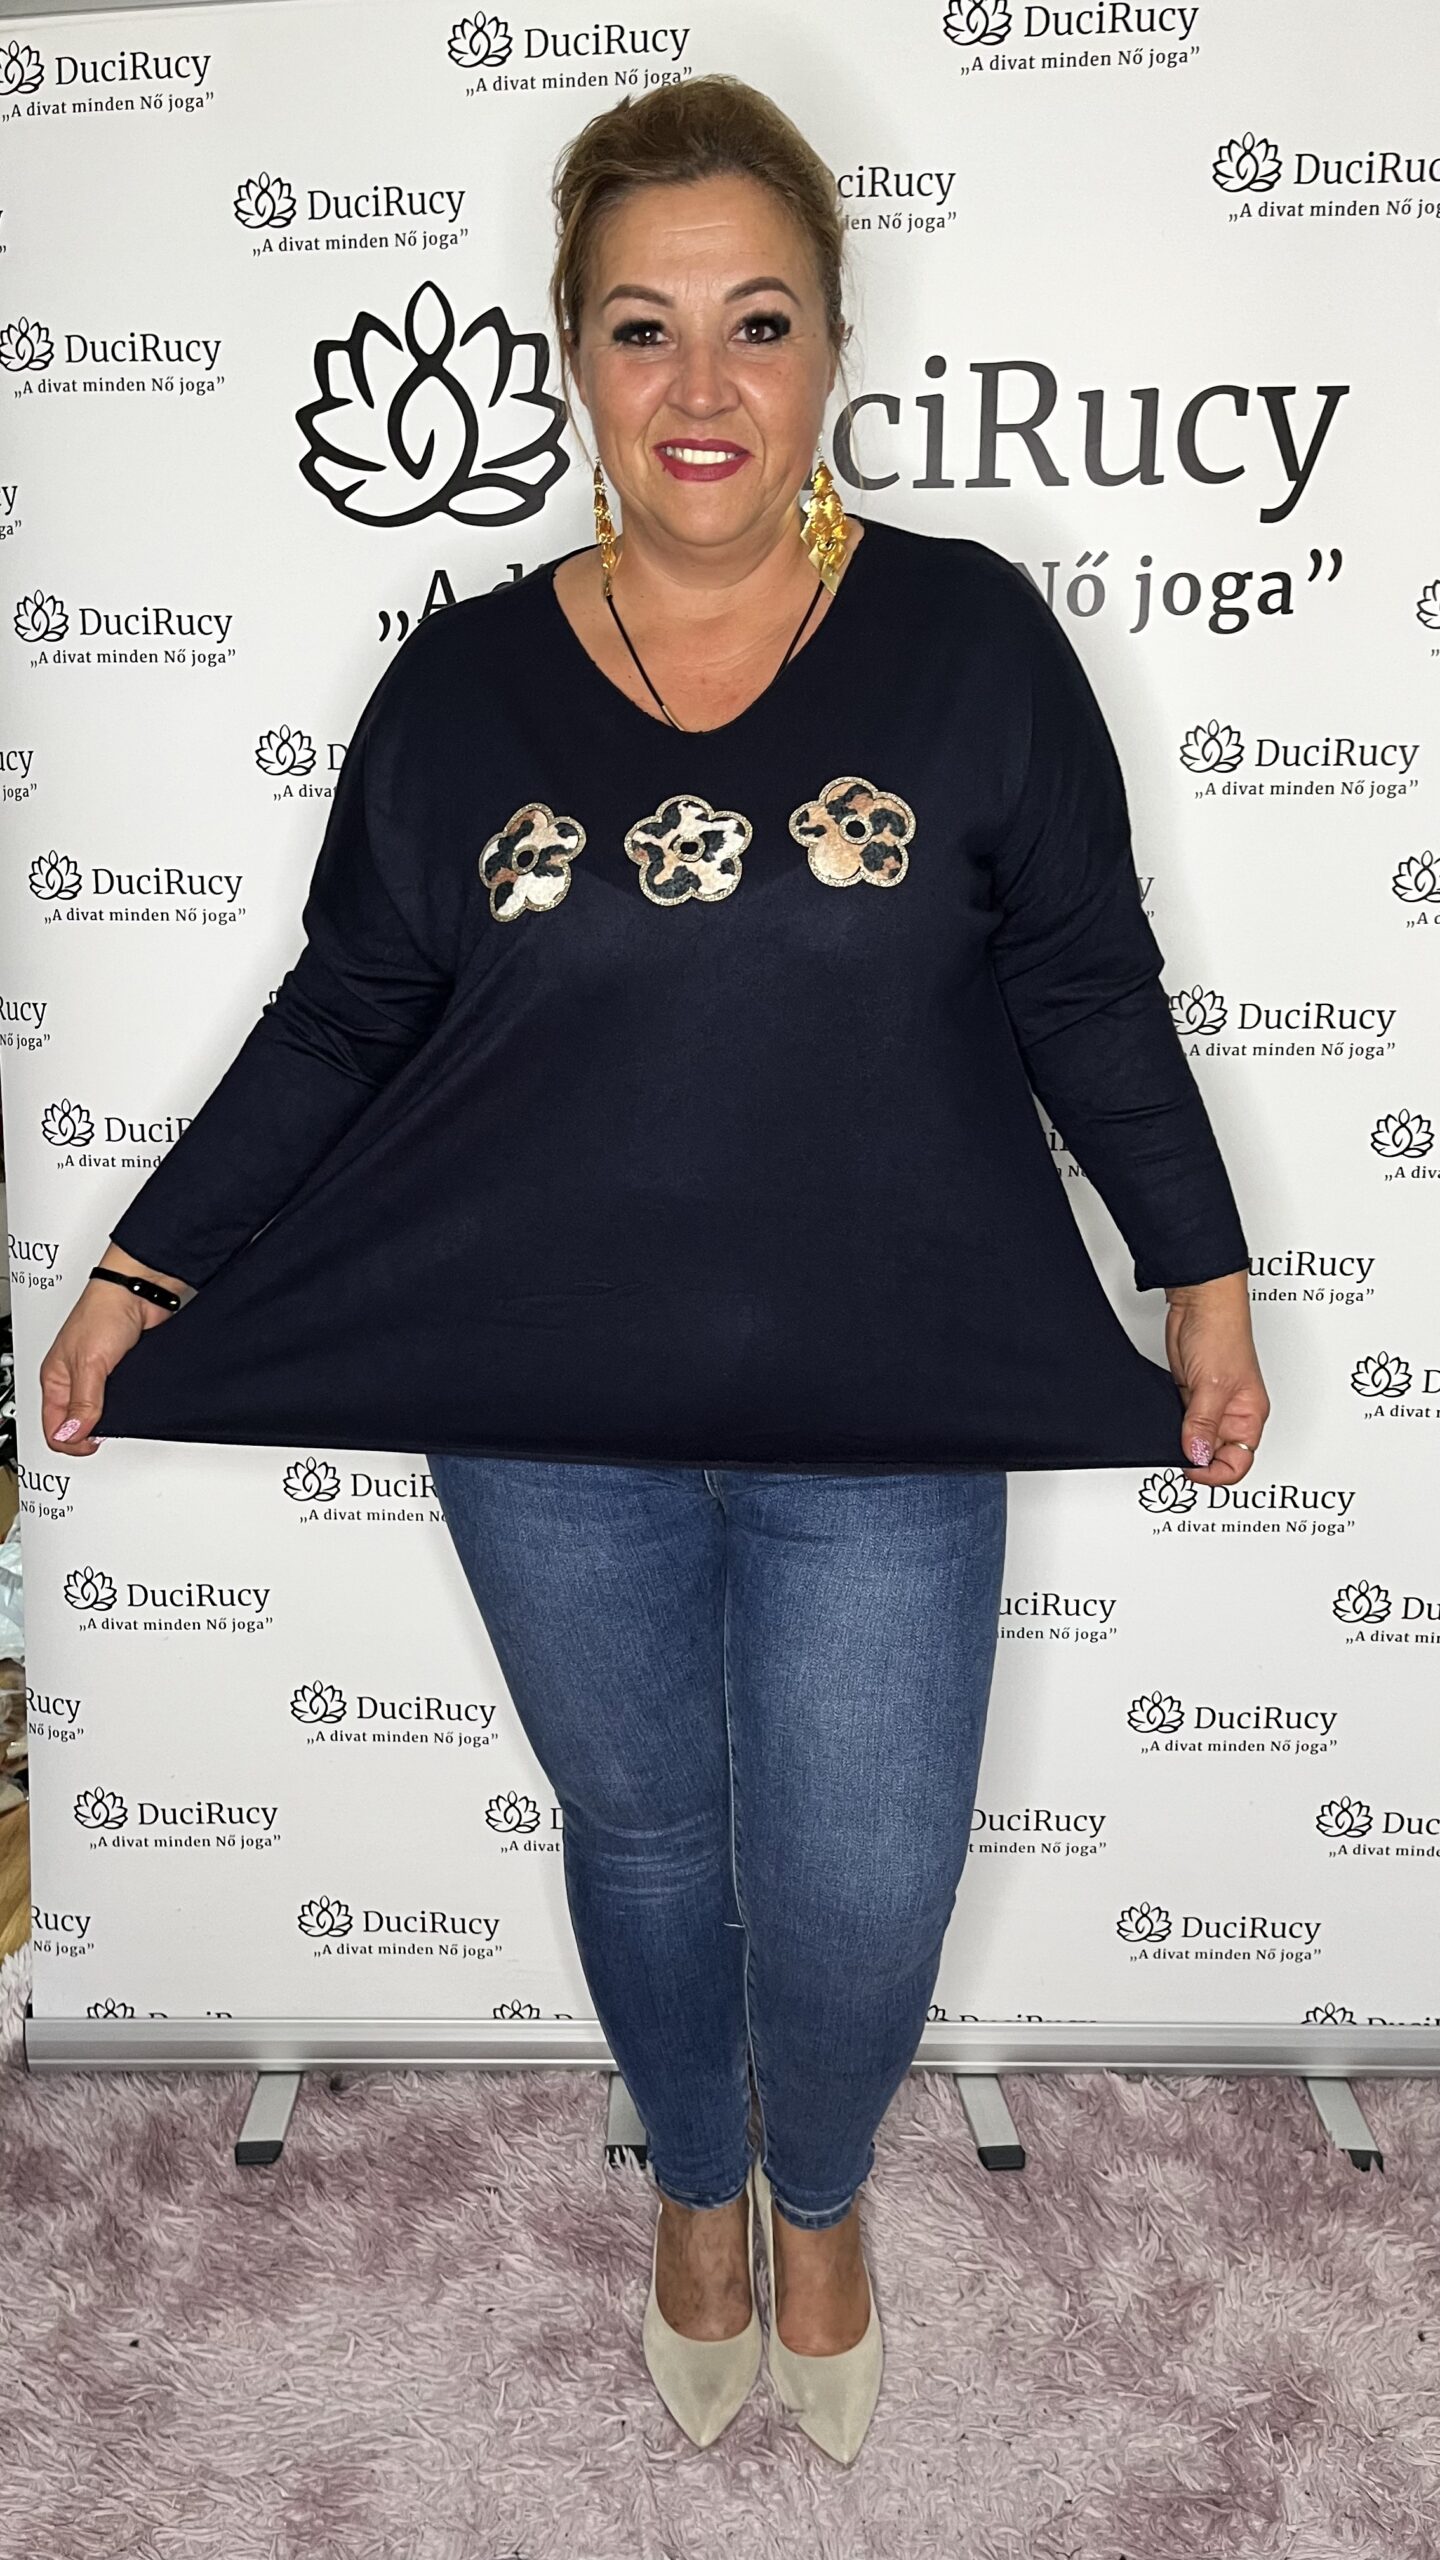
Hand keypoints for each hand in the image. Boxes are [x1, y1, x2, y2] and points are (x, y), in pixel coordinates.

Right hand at [39, 1245, 186, 1456]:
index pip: (53, 1426)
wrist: (139, 1291)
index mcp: (55, 1378)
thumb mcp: (89, 1363)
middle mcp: (74, 1378)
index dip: (70, 1441)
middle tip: (104, 1438)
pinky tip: (135, 1402)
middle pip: (75, 1423)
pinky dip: (128, 1404)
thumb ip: (83, 1402)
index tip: (92, 1444)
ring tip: (120, 1420)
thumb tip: (73, 1435)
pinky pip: (122, 1398)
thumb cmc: (105, 1311)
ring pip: (99, 1412)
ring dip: (110, 1419)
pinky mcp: (123, 1370)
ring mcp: (99, 1374)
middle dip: (88, 1434)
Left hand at [1164, 1269, 1269, 1486]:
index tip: (1190, 1468)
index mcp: (1250, 1416)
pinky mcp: (1191, 1393)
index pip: (1238, 1463)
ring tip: (1168, 1440)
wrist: (1199, 1302)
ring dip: (1182, 1444)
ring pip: (1197, 1440)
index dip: (1214, 1473)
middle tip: (1175, 1456)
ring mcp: (1210, 1405)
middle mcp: (1233, 1414)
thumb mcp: (1212, 1386)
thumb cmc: (1222, 1332)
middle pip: (1216, 1456)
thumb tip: (1196, 1457)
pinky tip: (1163, 1424)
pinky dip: (1172, 1428)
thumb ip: (1202, 1425)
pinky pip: (1183, 1422)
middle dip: (1196, 1460)